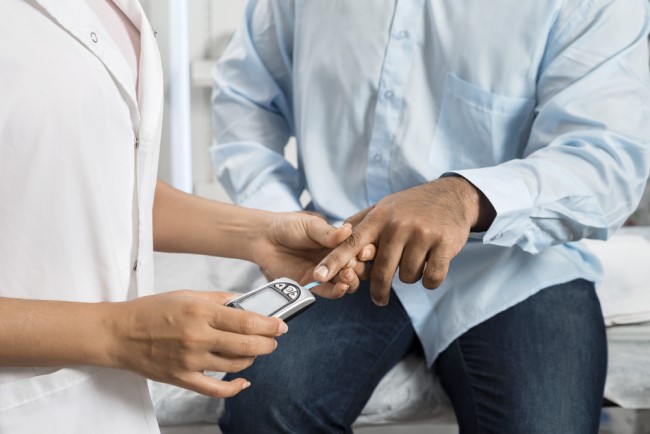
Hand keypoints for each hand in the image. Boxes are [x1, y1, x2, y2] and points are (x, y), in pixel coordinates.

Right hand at [107, 290, 286, 397]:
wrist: (119, 333)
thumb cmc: (151, 310)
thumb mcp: (187, 294)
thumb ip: (219, 298)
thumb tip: (245, 301)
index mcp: (200, 312)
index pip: (247, 320)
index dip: (270, 324)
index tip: (281, 325)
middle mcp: (197, 337)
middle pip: (247, 345)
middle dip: (268, 343)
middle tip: (273, 339)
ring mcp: (190, 361)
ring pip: (235, 366)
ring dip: (252, 360)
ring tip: (254, 352)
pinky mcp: (182, 379)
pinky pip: (216, 390)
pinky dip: (235, 387)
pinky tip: (244, 381)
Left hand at [251, 212, 374, 297]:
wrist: (264, 238)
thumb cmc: (288, 226)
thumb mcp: (311, 225)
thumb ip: (329, 233)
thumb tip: (349, 230)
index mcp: (340, 243)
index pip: (360, 250)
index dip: (365, 252)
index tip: (364, 251)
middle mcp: (336, 259)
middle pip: (358, 269)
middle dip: (359, 269)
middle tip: (351, 264)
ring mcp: (326, 273)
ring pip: (348, 283)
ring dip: (351, 281)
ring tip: (345, 274)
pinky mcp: (312, 285)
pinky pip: (329, 292)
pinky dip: (337, 292)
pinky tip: (340, 286)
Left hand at [314, 176, 494, 305]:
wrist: (452, 195)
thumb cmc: (412, 205)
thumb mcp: (384, 206)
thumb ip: (361, 223)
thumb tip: (336, 237)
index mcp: (379, 218)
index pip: (351, 243)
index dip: (334, 261)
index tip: (318, 276)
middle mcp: (397, 225)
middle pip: (380, 271)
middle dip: (379, 290)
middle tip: (379, 300)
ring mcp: (422, 234)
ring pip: (407, 277)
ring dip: (410, 277)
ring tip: (415, 262)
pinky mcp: (444, 244)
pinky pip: (431, 278)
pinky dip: (430, 281)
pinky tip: (430, 269)